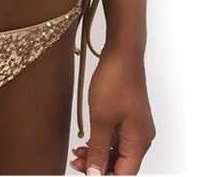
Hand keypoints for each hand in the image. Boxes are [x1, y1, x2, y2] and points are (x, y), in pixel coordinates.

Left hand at [70, 48, 154, 174]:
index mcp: (139, 142)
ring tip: (77, 152)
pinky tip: (87, 140)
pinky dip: (102, 141)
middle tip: (76, 162)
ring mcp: (136, 125)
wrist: (122, 53)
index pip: (124, 173)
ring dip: (98, 154)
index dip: (104, 176)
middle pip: (121, 164)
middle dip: (99, 166)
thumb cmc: (115, 81)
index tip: (84, 172)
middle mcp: (141, 136)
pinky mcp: (129, 115)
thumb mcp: (101, 119)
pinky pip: (117, 137)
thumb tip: (96, 174)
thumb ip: (99, 150)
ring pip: (118, 151)